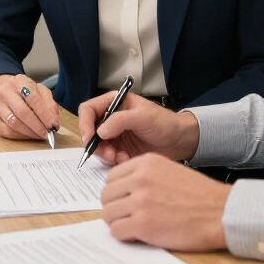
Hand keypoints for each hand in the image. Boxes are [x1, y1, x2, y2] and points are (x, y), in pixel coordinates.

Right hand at [0, 75, 59, 141]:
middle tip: (47, 133)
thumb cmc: (25, 92)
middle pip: (22, 112)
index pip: (33, 98)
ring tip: (40, 135)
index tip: (53, 124)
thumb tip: (54, 120)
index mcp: (19, 81)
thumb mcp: (40, 90)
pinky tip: (30, 134)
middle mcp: (5, 92)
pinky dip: (21, 136)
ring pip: (14, 123)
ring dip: (30, 132)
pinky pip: (7, 132)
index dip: (44, 114)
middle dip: (37, 125)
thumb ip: (49, 103)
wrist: (4, 91)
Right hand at [77, 92, 199, 164]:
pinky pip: (107, 157)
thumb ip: (121, 120)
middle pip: (90, 130)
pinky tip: (125, 159)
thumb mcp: (144, 117)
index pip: (89, 110)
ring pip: (97, 146)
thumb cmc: (164, 122)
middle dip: (96, 144)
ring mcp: (114, 135)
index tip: (90, 138)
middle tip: (108, 154)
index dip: (85, 123)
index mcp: (115, 103)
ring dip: (105, 154)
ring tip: (120, 157)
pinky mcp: (119, 149)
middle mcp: (111, 118)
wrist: (179, 141)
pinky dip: (113, 160)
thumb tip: (100, 130)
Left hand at [101, 154, 229, 250]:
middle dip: (114, 208)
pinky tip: (139, 235)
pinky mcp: (143, 224)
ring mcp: (140, 201)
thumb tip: (123, 190)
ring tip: (134, 226)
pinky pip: (117, 231)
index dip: (117, 192)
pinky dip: (124, 235)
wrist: (220, 212)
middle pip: (106, 195)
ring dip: (118, 222)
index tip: (123, 201)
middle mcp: (140, 178)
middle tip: (127, 216)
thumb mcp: (169, 171)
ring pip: (108, 214)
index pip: (112, 177)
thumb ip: (145, 176)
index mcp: (146, 162)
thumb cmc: (199, 195)